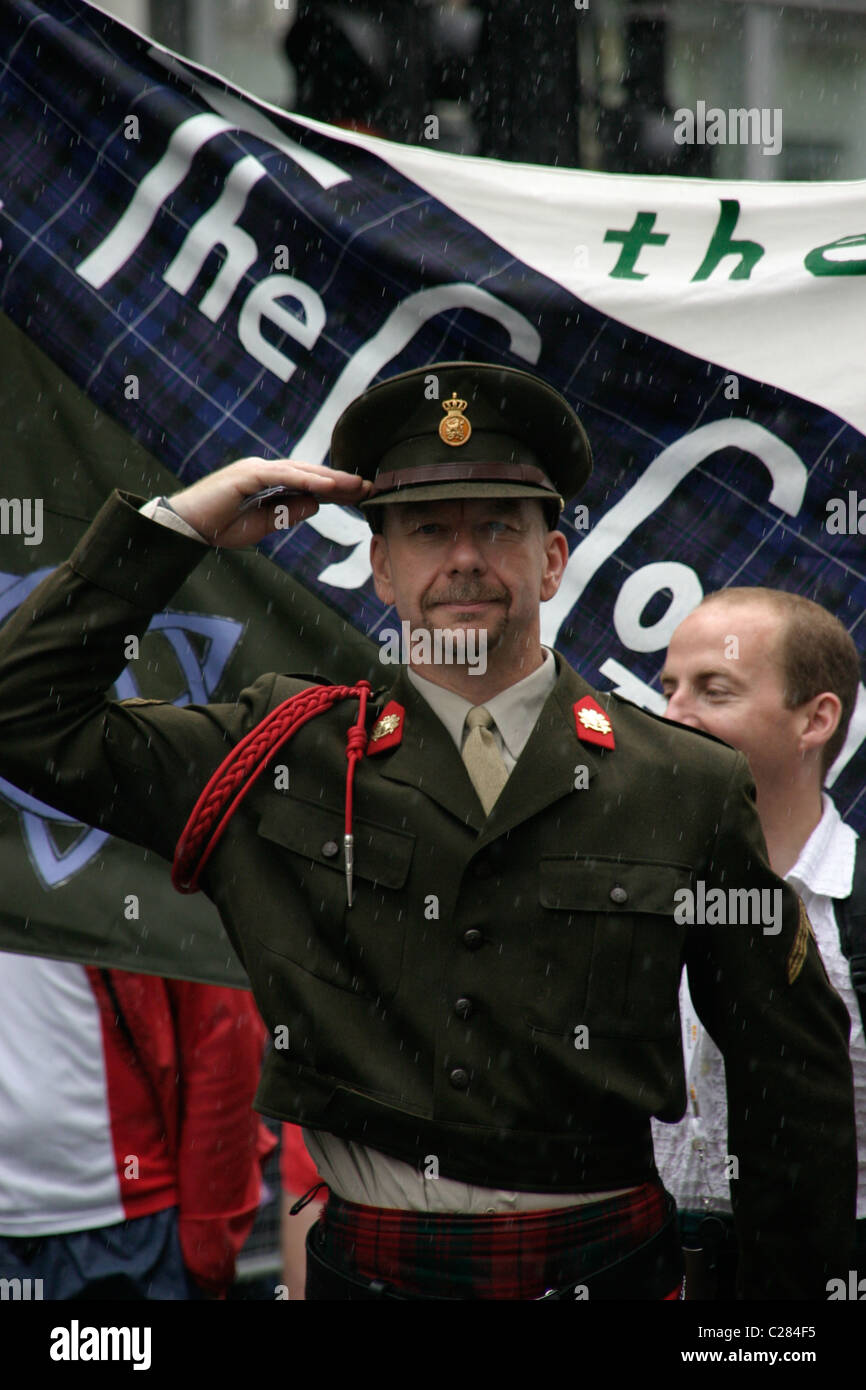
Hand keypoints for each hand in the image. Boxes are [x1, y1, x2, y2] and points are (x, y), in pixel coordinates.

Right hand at [168, 459, 372, 546]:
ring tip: (356, 485)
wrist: (186, 527)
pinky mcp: (247, 474)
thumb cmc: (219, 527)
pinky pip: (283, 476)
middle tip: (369, 487)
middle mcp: (265, 470)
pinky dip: (306, 480)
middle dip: (341, 481)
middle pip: (311, 474)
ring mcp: (256, 468)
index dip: (336, 489)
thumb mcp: (263, 525)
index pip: (309, 484)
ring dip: (330, 479)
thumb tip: (316, 505)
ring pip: (301, 471)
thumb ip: (288, 514)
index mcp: (269, 481)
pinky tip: (327, 487)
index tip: (361, 496)